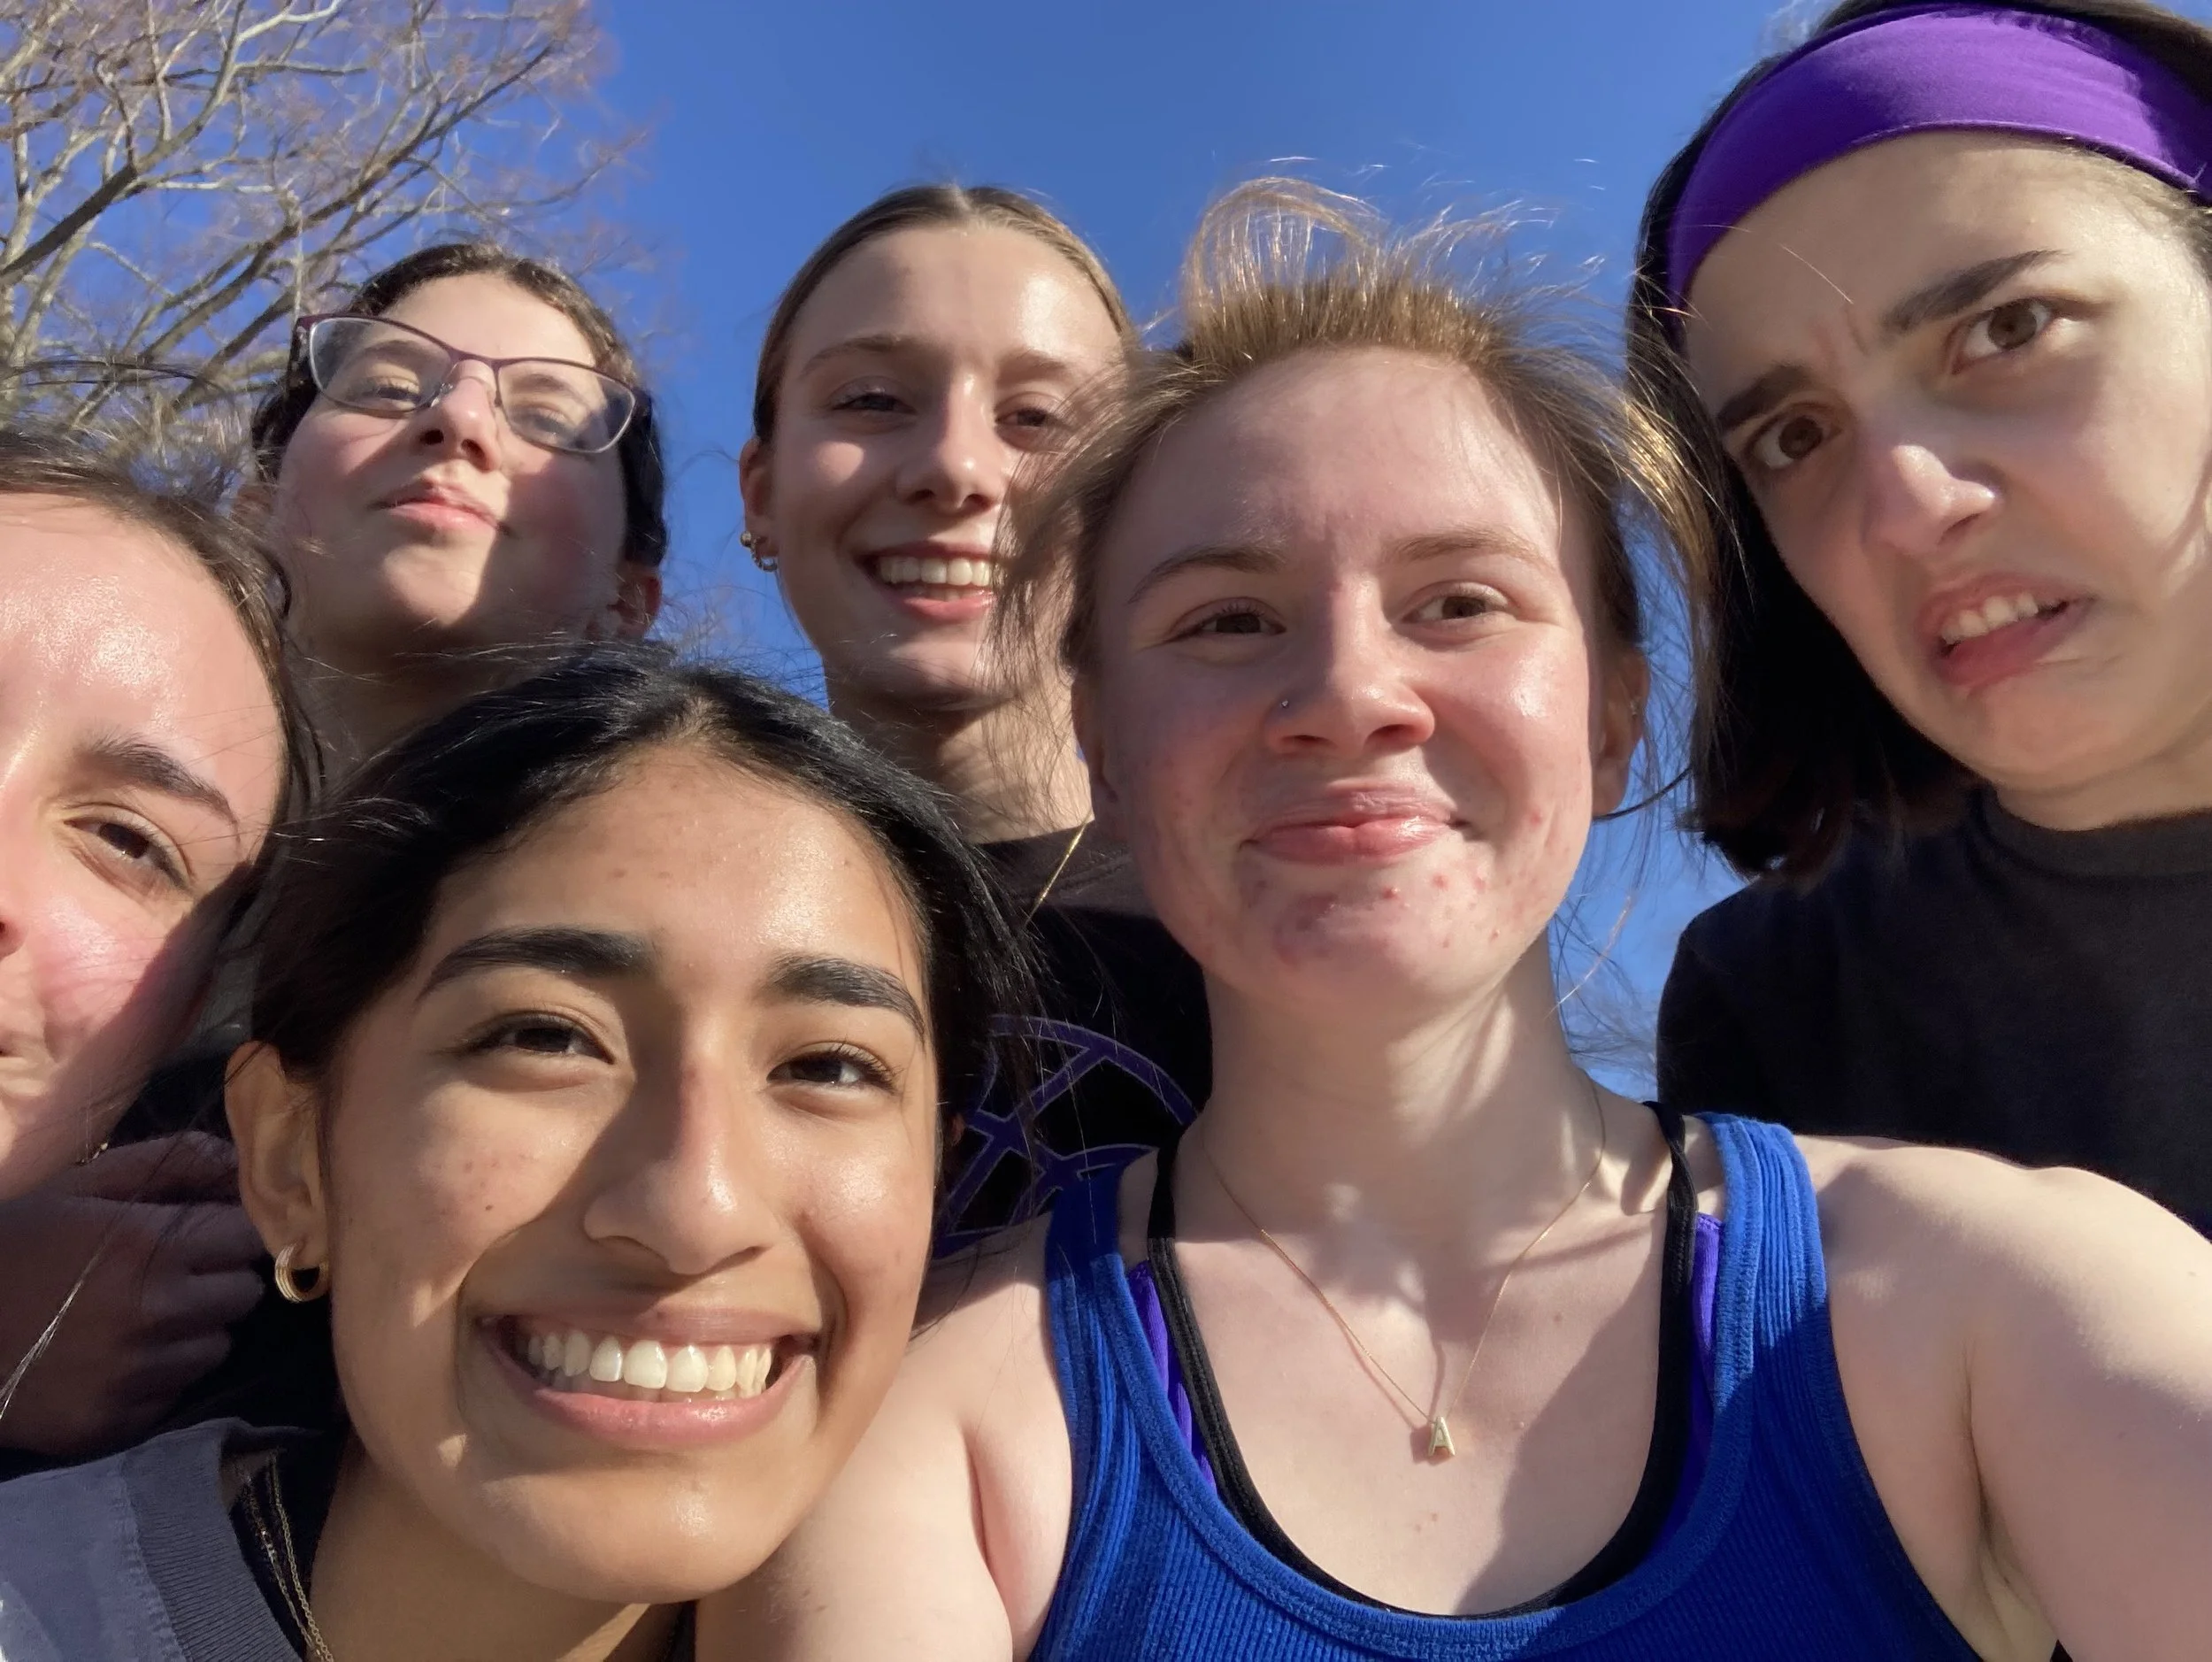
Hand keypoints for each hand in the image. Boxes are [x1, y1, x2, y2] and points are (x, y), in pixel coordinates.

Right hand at [0, 1132, 266, 1458]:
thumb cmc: (13, 1244)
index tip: (210, 1234)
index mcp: (151, 1246)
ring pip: (217, 1346)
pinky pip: (176, 1391)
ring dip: (194, 1330)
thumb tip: (242, 1163)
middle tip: (175, 1276)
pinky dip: (159, 1375)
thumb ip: (172, 1163)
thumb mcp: (82, 1185)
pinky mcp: (114, 1423)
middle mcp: (154, 1314)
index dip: (232, 1233)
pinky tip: (114, 1357)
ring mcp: (135, 1375)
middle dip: (219, 1279)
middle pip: (244, 1294)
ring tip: (141, 1317)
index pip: (251, 1237)